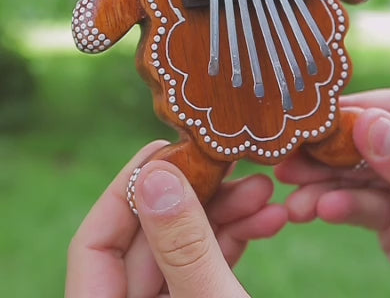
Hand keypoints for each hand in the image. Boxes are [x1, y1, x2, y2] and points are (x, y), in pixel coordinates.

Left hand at [66, 141, 286, 296]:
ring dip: (228, 216)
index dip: (126, 190)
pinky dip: (237, 241)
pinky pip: (210, 265)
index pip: (95, 243)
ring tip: (265, 190)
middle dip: (199, 198)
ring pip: (187, 248)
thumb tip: (158, 175)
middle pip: (151, 238)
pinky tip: (269, 219)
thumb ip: (183, 247)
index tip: (166, 149)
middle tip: (231, 162)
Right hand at [275, 89, 389, 297]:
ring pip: (357, 175)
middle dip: (327, 153)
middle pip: (368, 140)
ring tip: (294, 198)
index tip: (311, 122)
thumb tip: (366, 124)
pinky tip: (317, 212)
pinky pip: (361, 205)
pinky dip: (338, 208)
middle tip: (287, 159)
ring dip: (322, 186)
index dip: (352, 114)